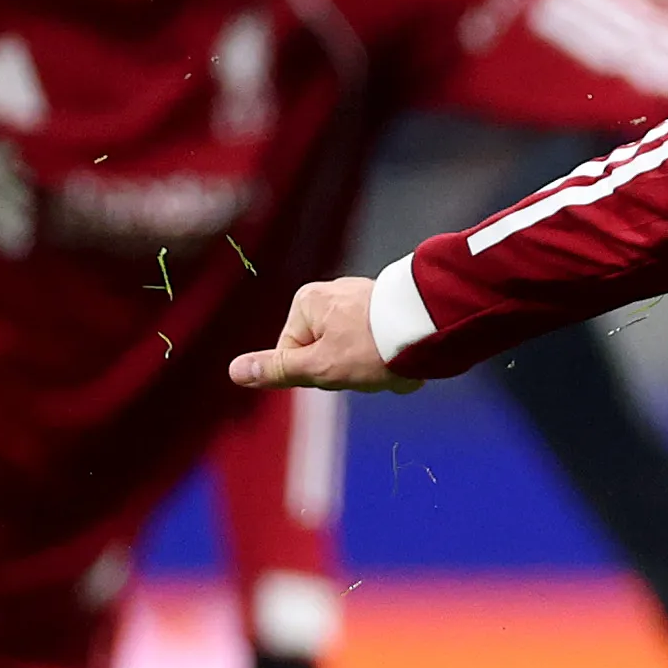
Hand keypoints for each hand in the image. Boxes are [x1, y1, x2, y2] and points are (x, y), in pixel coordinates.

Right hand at [231, 279, 416, 394]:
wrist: (433, 327)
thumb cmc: (373, 347)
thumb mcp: (320, 365)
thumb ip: (278, 369)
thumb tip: (234, 372)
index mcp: (306, 302)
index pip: (294, 356)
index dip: (318, 374)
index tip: (341, 370)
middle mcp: (330, 293)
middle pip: (326, 354)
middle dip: (350, 372)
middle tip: (371, 368)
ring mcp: (360, 298)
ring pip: (356, 353)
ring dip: (376, 369)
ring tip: (394, 364)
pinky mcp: (386, 307)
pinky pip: (381, 343)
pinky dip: (393, 356)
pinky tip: (408, 359)